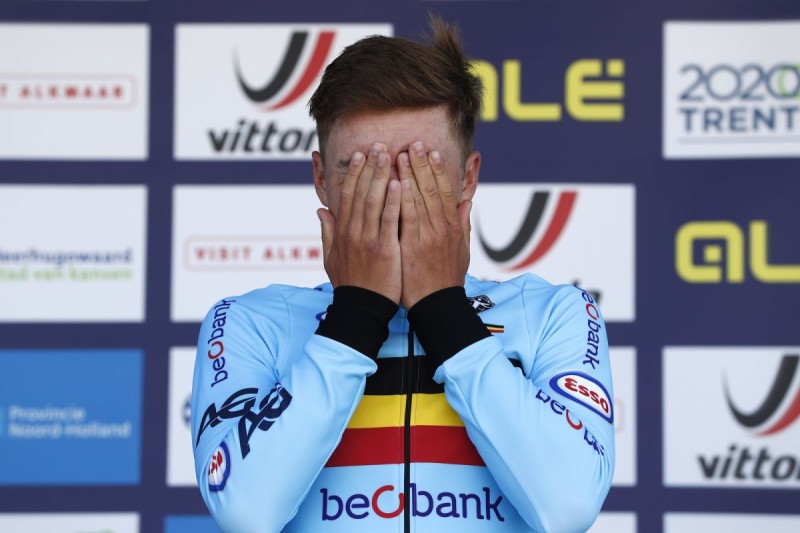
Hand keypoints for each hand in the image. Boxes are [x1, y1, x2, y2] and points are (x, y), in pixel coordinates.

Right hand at [317, 143, 401, 302]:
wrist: (361, 309)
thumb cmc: (350, 285)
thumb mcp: (331, 258)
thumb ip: (327, 233)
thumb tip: (321, 211)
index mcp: (342, 232)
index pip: (347, 195)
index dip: (354, 173)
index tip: (360, 154)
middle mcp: (353, 232)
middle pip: (360, 192)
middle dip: (369, 167)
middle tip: (378, 145)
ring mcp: (368, 239)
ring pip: (374, 200)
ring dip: (381, 175)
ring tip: (389, 154)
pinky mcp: (384, 249)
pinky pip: (389, 220)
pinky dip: (394, 200)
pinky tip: (401, 183)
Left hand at [398, 141, 470, 308]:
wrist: (438, 306)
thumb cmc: (446, 280)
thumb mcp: (462, 251)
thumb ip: (463, 224)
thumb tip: (466, 201)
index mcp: (452, 227)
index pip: (445, 191)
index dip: (438, 170)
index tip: (431, 151)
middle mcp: (442, 228)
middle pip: (432, 189)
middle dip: (422, 164)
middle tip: (413, 143)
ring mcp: (428, 237)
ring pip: (420, 199)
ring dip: (411, 174)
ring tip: (402, 153)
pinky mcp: (413, 247)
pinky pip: (408, 219)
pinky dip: (404, 199)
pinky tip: (399, 182)